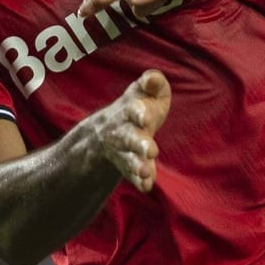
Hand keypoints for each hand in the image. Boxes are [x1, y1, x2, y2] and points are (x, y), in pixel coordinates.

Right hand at [77, 70, 170, 191]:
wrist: (111, 128)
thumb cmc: (139, 105)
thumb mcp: (144, 90)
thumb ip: (153, 82)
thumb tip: (152, 78)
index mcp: (132, 110)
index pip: (134, 110)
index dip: (139, 113)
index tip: (145, 117)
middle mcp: (125, 131)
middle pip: (130, 138)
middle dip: (140, 144)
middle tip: (151, 151)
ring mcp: (125, 150)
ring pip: (129, 158)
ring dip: (137, 165)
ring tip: (145, 172)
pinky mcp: (129, 166)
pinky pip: (132, 175)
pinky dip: (139, 181)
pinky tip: (146, 186)